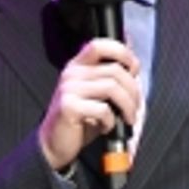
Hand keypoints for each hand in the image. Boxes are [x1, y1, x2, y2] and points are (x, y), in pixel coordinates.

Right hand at [38, 37, 140, 171]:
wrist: (54, 144)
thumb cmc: (80, 120)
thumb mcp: (96, 95)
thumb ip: (111, 80)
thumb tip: (134, 67)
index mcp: (78, 66)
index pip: (101, 45)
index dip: (122, 52)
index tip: (133, 69)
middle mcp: (72, 73)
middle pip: (115, 70)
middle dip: (133, 91)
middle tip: (134, 108)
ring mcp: (69, 89)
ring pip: (112, 88)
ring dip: (127, 106)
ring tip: (127, 118)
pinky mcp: (68, 107)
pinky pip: (102, 109)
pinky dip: (111, 121)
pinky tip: (107, 127)